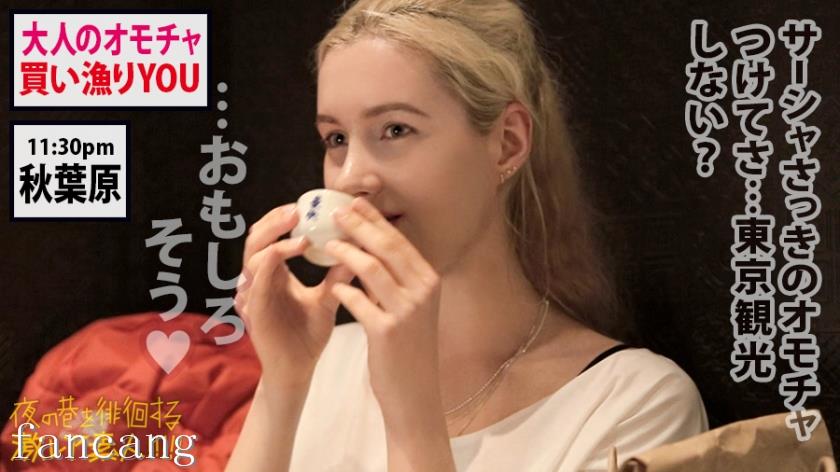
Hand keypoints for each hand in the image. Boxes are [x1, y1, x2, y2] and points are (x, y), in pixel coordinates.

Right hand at [236, 203, 355, 386]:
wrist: (298, 369)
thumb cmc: (307, 336)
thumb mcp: (327, 300)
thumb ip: (338, 278)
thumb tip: (361, 253)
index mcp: (274, 274)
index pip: (270, 236)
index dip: (282, 219)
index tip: (305, 205)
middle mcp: (260, 280)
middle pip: (255, 238)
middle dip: (273, 220)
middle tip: (297, 209)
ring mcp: (254, 294)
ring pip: (252, 255)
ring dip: (274, 238)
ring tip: (298, 229)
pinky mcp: (255, 310)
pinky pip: (256, 281)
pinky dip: (268, 263)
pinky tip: (284, 252)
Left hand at [324, 198, 443, 418]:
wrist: (415, 390)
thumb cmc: (408, 347)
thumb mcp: (412, 307)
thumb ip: (397, 279)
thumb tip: (372, 248)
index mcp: (429, 280)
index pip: (399, 241)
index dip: (375, 220)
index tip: (354, 204)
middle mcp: (423, 290)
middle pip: (387, 247)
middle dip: (359, 226)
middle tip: (335, 212)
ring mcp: (406, 310)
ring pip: (371, 268)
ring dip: (346, 253)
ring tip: (326, 245)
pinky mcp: (387, 331)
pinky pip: (359, 301)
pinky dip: (343, 289)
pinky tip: (332, 286)